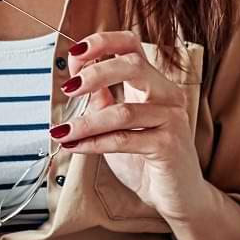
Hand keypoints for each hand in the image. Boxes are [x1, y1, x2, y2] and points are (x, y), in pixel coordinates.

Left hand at [55, 32, 202, 219]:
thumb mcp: (118, 125)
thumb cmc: (147, 159)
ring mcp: (171, 119)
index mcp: (154, 83)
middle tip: (69, 88)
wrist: (177, 196)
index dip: (103, 42)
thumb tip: (75, 76)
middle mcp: (167, 95)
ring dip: (86, 122)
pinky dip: (94, 143)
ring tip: (62, 131)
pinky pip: (124, 139)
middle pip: (133, 65)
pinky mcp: (168, 145)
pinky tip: (75, 146)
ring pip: (123, 111)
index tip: (74, 53)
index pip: (132, 45)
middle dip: (95, 73)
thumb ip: (102, 100)